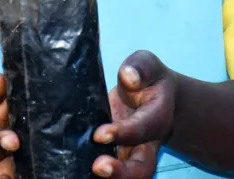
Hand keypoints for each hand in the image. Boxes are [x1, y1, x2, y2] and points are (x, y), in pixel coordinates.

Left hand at [92, 51, 176, 178]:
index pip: (142, 129)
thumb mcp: (148, 65)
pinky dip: (93, 174)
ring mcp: (132, 155)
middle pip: (142, 168)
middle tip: (98, 167)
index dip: (122, 133)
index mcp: (158, 118)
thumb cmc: (148, 79)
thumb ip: (141, 67)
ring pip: (129, 176)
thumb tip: (128, 76)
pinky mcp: (118, 158)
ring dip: (111, 178)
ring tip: (88, 172)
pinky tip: (75, 170)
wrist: (154, 97)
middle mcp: (148, 144)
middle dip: (122, 172)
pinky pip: (111, 173)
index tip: (99, 134)